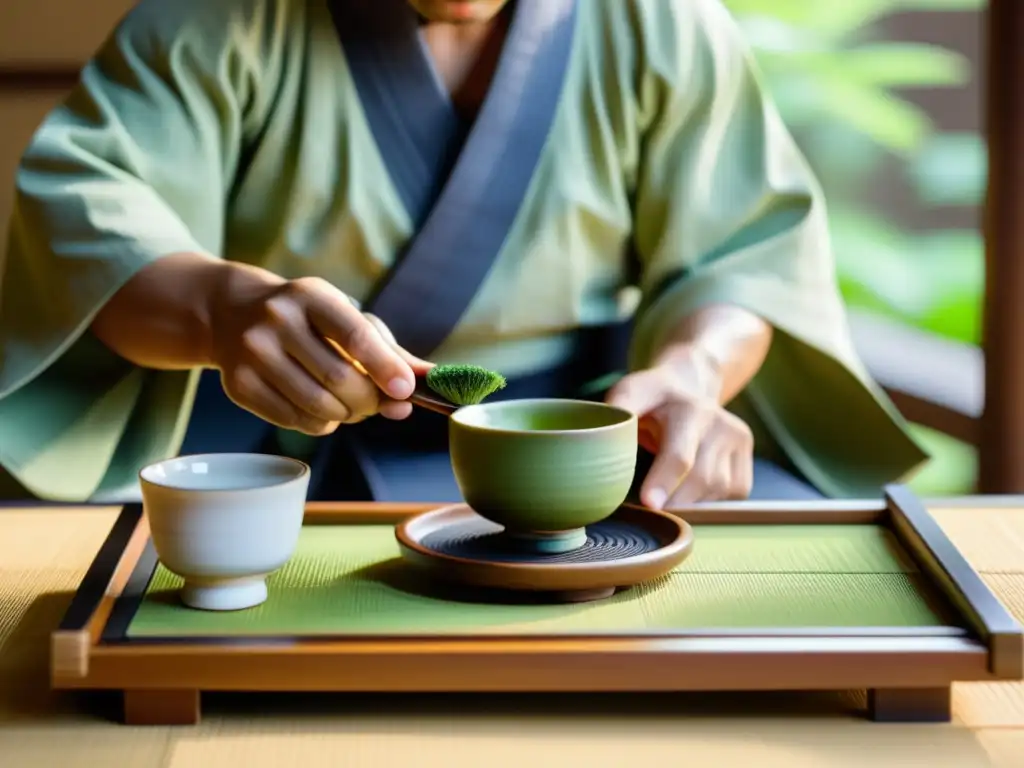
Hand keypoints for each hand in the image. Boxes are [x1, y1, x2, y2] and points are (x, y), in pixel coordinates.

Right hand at [208, 270, 430, 434]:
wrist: (233, 314)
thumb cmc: (308, 319)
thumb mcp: (345, 317)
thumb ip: (388, 350)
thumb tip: (428, 381)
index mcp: (312, 296)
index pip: (355, 335)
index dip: (384, 367)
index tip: (405, 391)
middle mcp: (278, 320)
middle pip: (339, 379)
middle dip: (369, 401)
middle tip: (377, 404)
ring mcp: (253, 352)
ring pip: (318, 406)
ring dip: (346, 415)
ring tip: (349, 405)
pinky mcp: (238, 384)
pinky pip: (295, 421)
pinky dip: (320, 423)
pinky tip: (321, 409)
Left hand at [606, 358, 753, 508]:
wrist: (690, 391)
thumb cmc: (653, 398)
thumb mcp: (632, 393)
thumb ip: (621, 407)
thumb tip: (603, 434)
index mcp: (691, 410)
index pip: (681, 455)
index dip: (664, 482)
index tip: (649, 503)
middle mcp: (722, 425)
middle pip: (702, 480)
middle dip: (674, 502)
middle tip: (648, 510)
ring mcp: (739, 445)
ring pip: (716, 493)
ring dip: (688, 503)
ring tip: (666, 493)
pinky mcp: (746, 465)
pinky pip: (728, 499)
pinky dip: (706, 503)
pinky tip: (688, 490)